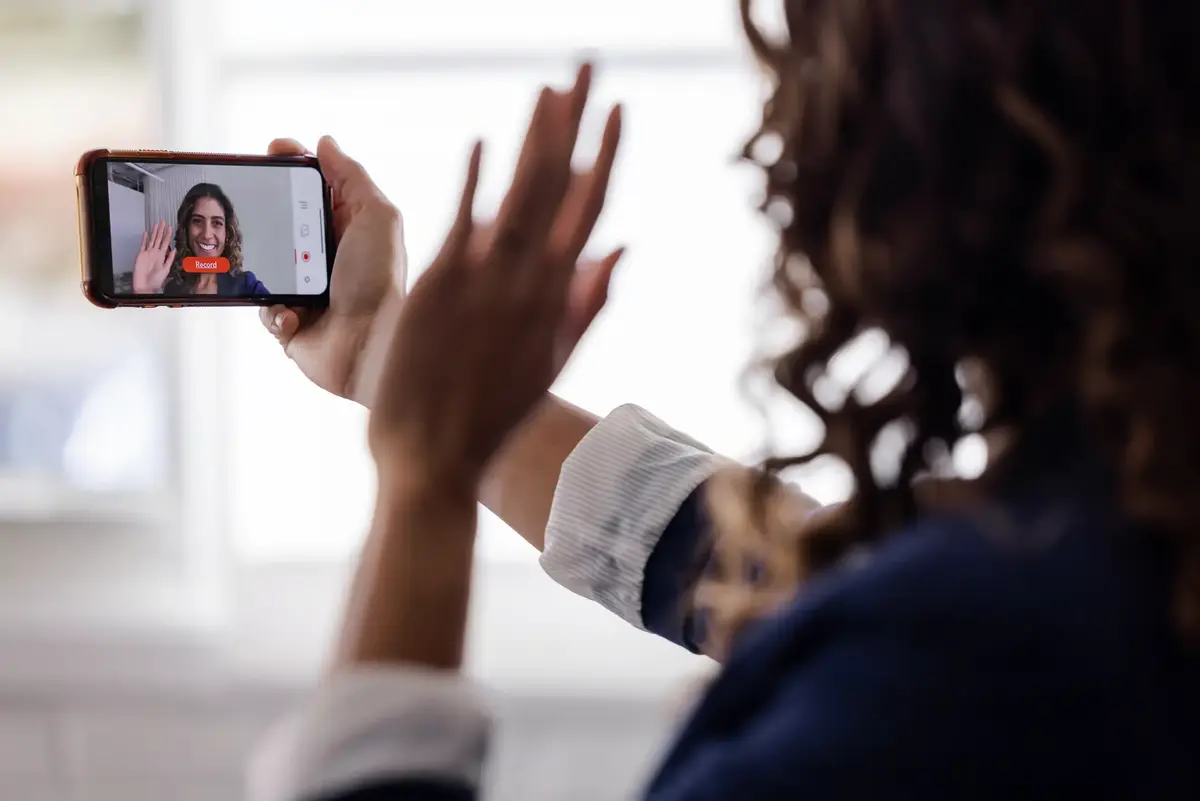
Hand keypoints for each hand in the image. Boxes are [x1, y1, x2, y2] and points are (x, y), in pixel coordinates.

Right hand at [132, 221, 173, 293]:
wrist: (145, 286)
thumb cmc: (156, 281)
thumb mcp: (166, 269)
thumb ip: (170, 259)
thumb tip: (174, 250)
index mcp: (162, 256)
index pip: (166, 243)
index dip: (168, 235)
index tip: (170, 228)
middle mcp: (155, 253)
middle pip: (159, 239)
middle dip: (161, 230)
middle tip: (163, 222)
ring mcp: (148, 253)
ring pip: (151, 240)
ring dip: (154, 232)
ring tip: (156, 224)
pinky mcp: (140, 255)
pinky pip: (143, 245)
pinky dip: (144, 239)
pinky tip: (146, 233)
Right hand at [260, 136, 404, 402]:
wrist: (368, 347)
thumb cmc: (379, 282)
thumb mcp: (377, 217)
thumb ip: (353, 177)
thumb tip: (325, 143)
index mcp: (349, 229)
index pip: (315, 189)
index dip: (294, 167)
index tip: (271, 150)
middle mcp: (327, 258)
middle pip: (284, 221)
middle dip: (265, 212)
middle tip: (248, 199)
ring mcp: (307, 291)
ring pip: (264, 264)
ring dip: (265, 266)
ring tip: (277, 271)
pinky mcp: (291, 323)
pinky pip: (264, 307)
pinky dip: (275, 309)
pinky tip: (294, 314)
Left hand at [368, 65, 622, 486]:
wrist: (434, 461)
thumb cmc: (490, 418)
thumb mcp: (552, 362)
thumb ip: (588, 303)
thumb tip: (622, 247)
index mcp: (555, 298)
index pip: (589, 209)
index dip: (604, 155)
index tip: (616, 109)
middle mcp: (528, 283)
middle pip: (558, 187)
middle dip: (575, 122)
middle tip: (587, 68)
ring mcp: (485, 283)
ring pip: (519, 196)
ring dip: (535, 139)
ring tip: (551, 89)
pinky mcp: (438, 289)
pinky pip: (461, 223)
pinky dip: (475, 183)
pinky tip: (485, 142)